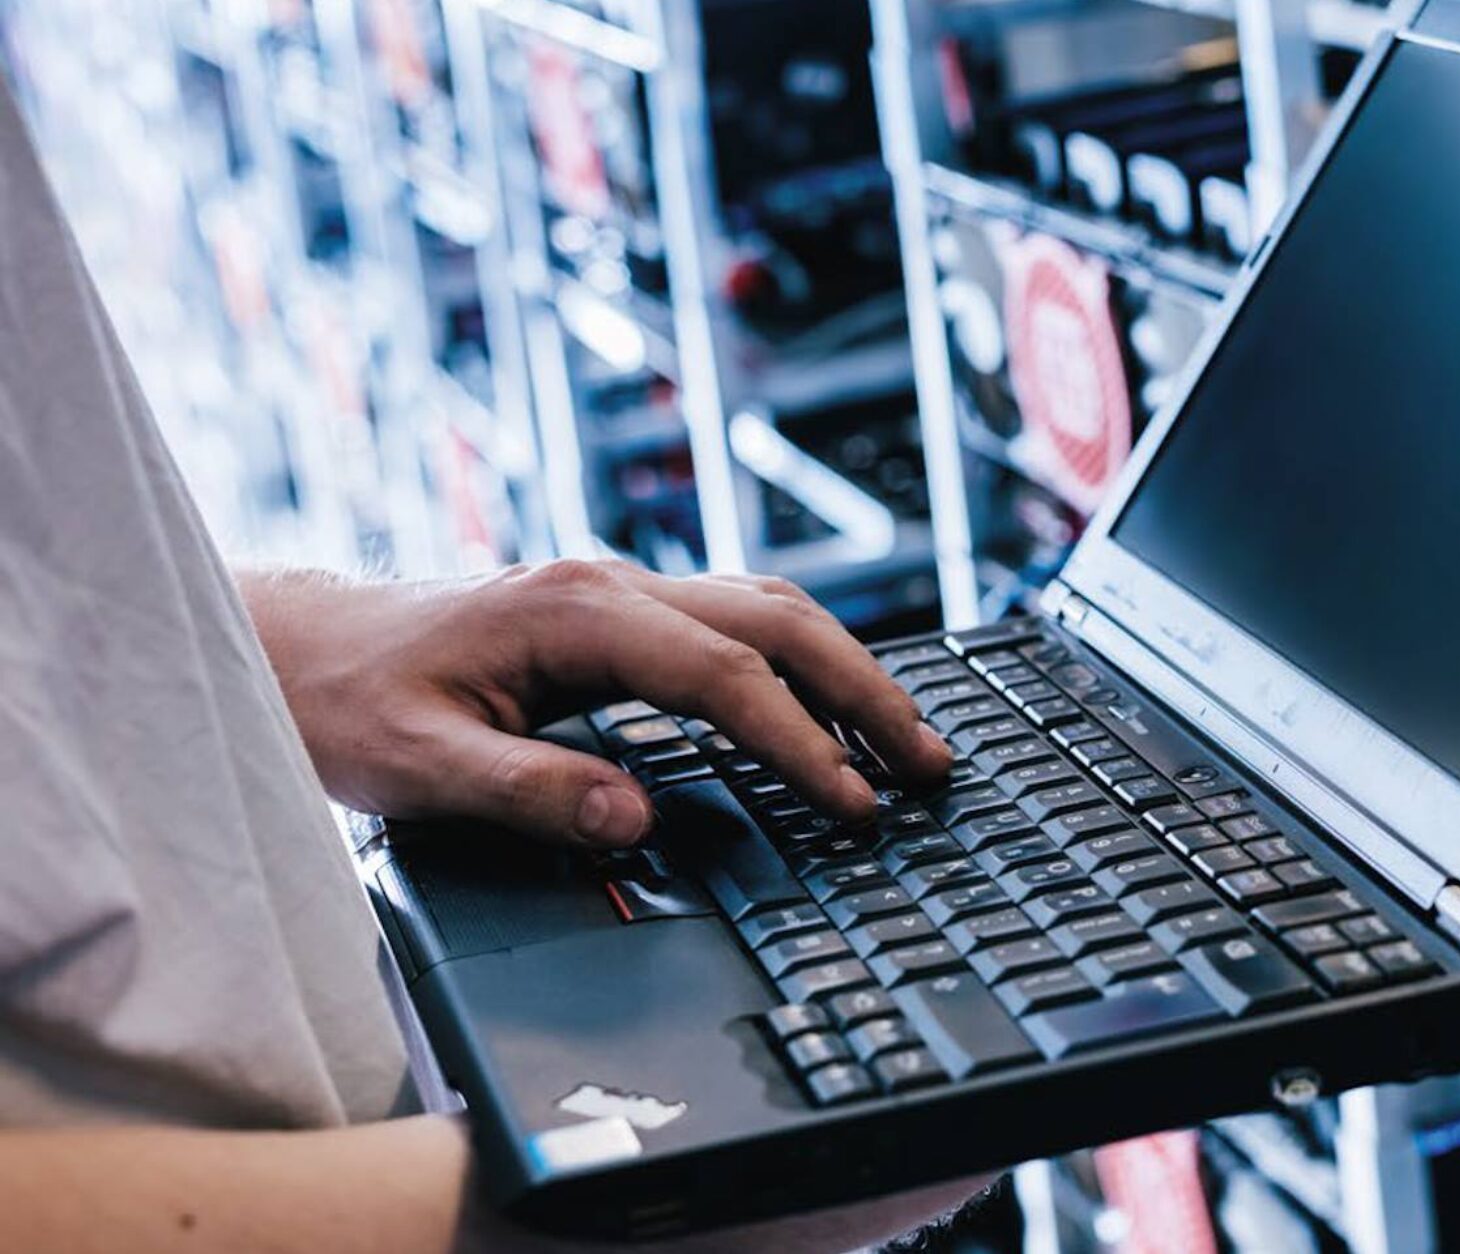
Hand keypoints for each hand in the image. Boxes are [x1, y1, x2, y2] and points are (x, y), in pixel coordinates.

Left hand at [238, 561, 952, 847]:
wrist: (298, 647)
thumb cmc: (349, 704)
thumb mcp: (418, 765)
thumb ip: (531, 791)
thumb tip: (638, 820)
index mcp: (575, 613)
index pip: (724, 674)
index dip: (798, 742)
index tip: (853, 804)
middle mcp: (612, 586)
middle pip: (779, 619)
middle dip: (866, 690)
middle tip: (932, 764)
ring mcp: (622, 591)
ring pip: (772, 609)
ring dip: (849, 670)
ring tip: (908, 742)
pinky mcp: (621, 615)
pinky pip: (740, 623)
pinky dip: (805, 663)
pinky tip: (832, 709)